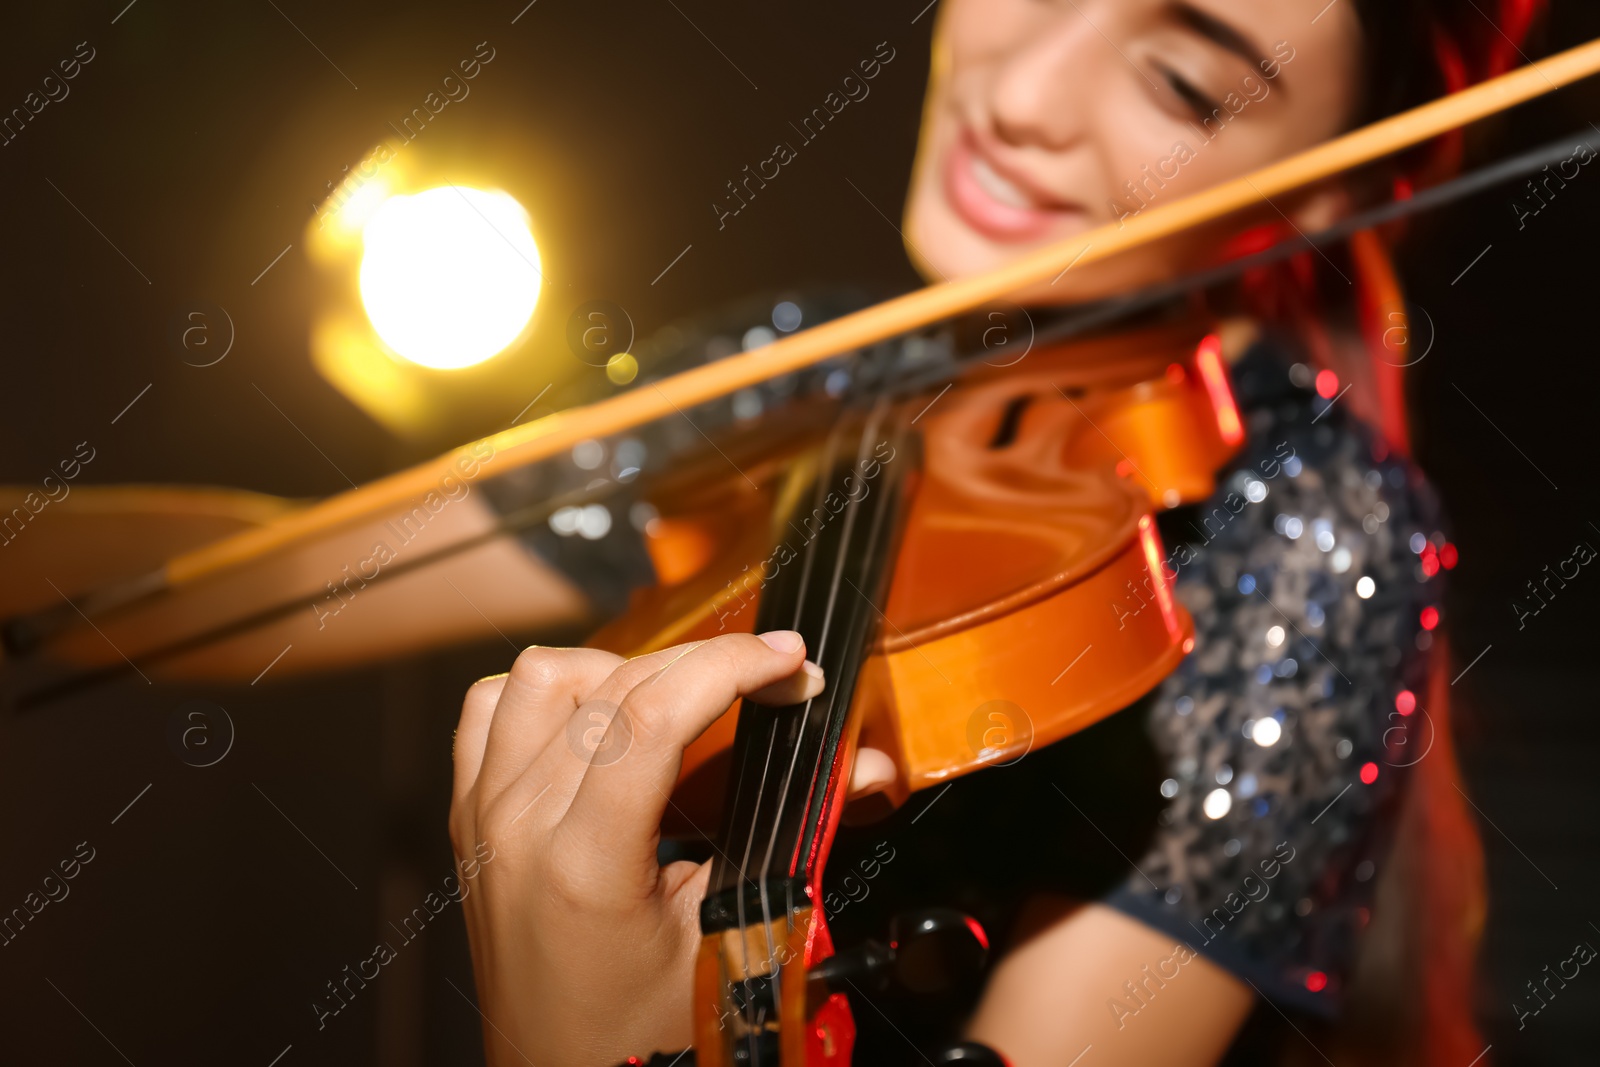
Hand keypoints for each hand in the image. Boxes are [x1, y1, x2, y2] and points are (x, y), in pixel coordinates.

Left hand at [450, 631, 890, 1065]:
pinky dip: (548, 694)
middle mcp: (518, 826)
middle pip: (615, 684)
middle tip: (769, 682)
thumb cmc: (636, 1036)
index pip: (654, 714)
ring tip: (676, 701)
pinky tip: (597, 720)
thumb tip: (866, 768)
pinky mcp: (472, 814)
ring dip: (620, 670)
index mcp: (581, 864)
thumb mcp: (729, 940)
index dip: (733, 667)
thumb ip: (794, 838)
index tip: (788, 662)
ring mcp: (486, 815)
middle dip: (708, 664)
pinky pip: (491, 707)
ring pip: (545, 677)